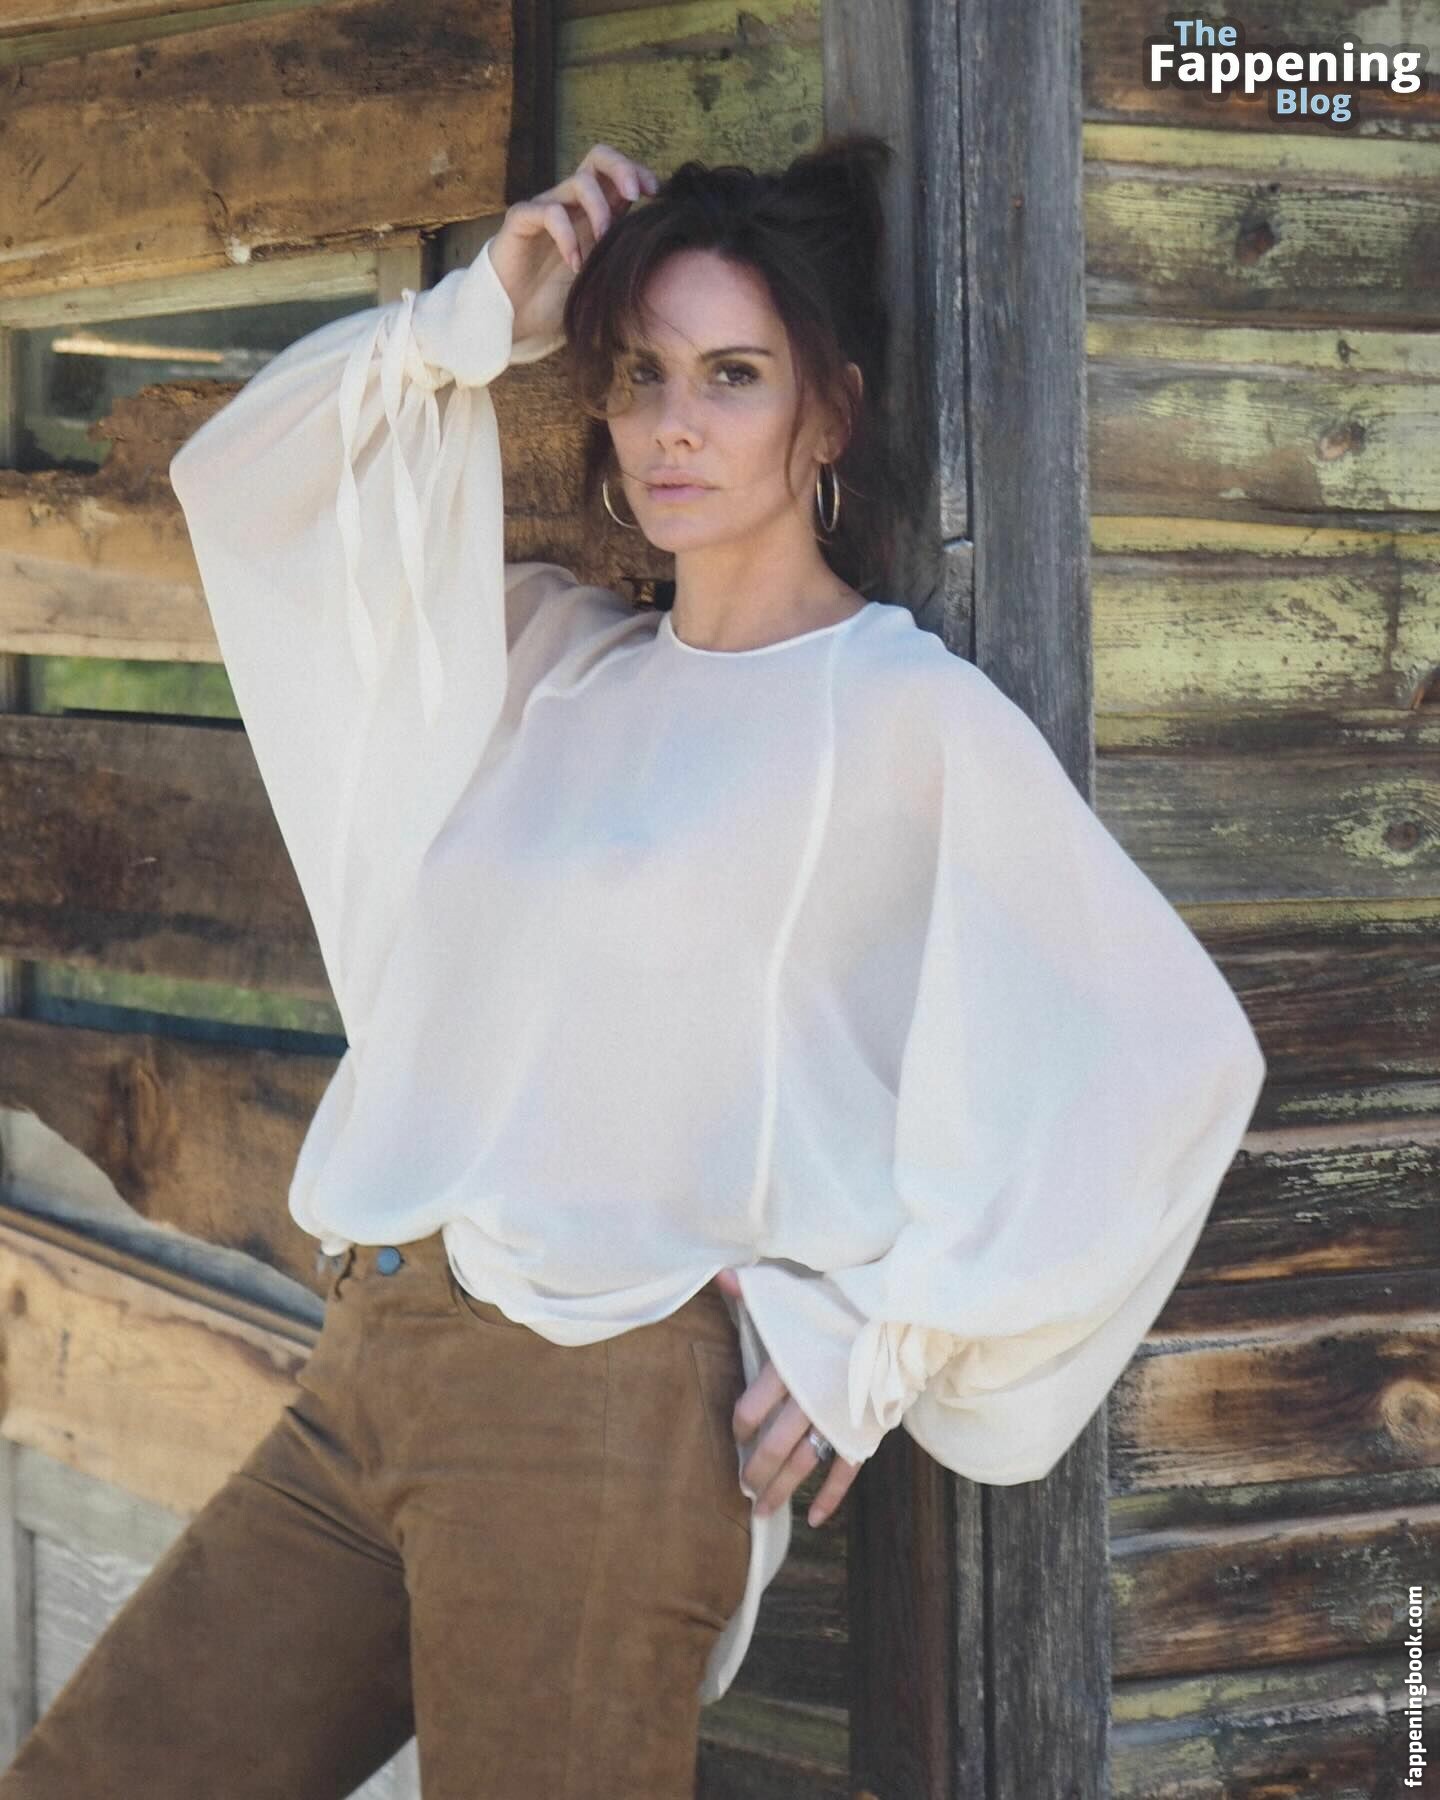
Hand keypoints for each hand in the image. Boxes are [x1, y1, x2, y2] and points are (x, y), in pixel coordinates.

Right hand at [487, 143, 659, 345]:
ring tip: (602, 243)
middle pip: (597, 158)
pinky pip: (548, 212)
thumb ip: (623, 260)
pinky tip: (574, 264)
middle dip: (622, 168)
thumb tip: (663, 254)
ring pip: (578, 183)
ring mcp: (545, 209)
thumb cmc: (559, 300)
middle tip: (636, 196)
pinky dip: (567, 235)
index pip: (617, 174)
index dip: (638, 172)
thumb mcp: (602, 280)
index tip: (656, 193)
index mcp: (592, 212)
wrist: (515, 318)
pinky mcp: (521, 221)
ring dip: (599, 210)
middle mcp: (571, 204)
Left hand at [711, 1268, 864, 1527]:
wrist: (904, 1314)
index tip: (735, 1436)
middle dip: (755, 1470)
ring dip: (782, 1489)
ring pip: (804, 1463)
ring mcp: (839, 1417)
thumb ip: (758, 1293)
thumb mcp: (798, 1294)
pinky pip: (845, 1470)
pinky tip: (815, 1519)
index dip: (738, 1426)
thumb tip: (721, 1276)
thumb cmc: (844, 1302)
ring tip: (763, 1510)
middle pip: (773, 1444)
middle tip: (742, 1487)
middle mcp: (811, 1396)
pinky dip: (830, 1497)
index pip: (751, 1408)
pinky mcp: (866, 1428)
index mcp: (790, 1364)